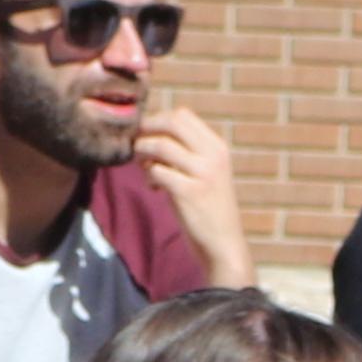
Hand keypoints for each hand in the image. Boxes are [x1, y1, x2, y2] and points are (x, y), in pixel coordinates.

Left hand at [132, 100, 254, 287]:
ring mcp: (203, 173)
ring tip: (142, 166)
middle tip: (136, 144)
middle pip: (172, 122)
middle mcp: (213, 155)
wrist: (224, 245)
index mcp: (217, 147)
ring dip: (144, 152)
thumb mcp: (206, 174)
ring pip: (161, 145)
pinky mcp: (190, 192)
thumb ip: (187, 154)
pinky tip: (153, 187)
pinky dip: (149, 176)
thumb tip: (151, 135)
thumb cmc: (209, 210)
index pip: (183, 115)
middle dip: (148, 129)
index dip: (158, 120)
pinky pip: (158, 171)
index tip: (147, 135)